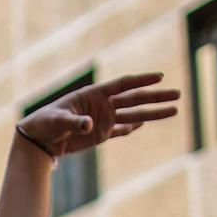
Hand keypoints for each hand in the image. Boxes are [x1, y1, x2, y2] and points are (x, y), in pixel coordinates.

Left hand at [17, 73, 180, 158]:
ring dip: (153, 113)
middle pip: (135, 99)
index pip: (124, 85)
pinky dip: (132, 127)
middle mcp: (102, 104)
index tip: (160, 77)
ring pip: (133, 115)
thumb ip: (75, 122)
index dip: (142, 80)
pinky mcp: (100, 134)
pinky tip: (145, 123)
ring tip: (174, 110)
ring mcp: (103, 119)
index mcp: (94, 94)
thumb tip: (89, 124)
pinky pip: (121, 130)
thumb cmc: (45, 123)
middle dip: (157, 97)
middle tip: (178, 94)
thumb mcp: (58, 121)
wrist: (38, 139)